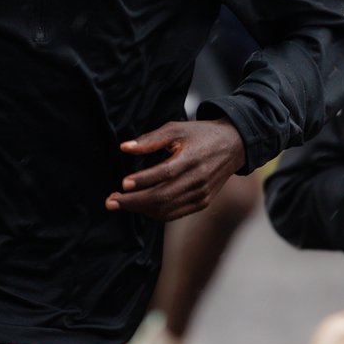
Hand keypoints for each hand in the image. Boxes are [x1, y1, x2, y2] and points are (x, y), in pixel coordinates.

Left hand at [105, 118, 246, 221]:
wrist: (233, 146)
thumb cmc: (200, 134)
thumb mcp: (176, 129)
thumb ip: (150, 139)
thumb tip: (124, 148)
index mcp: (192, 158)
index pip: (165, 173)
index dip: (143, 180)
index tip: (123, 184)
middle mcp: (198, 179)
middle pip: (162, 196)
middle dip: (133, 202)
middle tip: (110, 201)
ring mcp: (202, 194)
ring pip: (167, 209)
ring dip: (141, 209)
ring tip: (120, 203)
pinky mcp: (202, 203)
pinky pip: (174, 214)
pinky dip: (155, 213)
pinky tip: (140, 207)